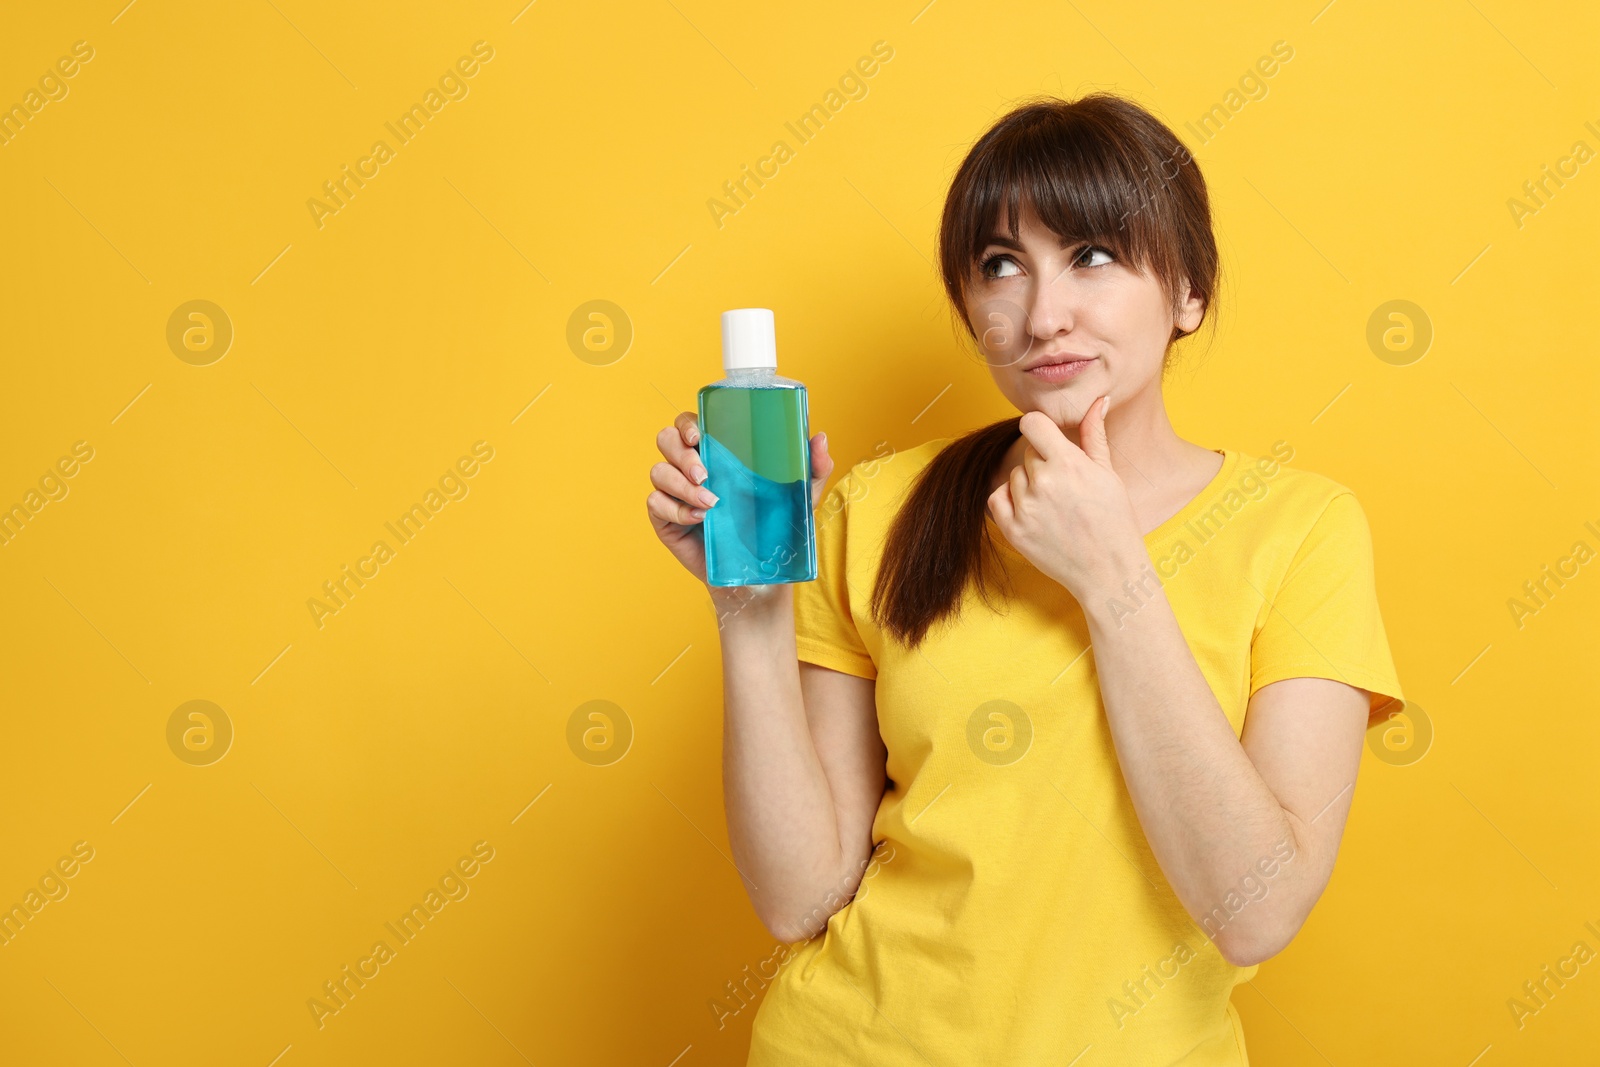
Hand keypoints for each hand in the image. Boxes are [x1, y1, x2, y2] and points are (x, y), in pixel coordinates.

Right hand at [647, 411, 834, 595]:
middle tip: (707, 475)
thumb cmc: (774, 529)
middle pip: (665, 440)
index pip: (689, 423)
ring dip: (681, 484)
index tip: (700, 436)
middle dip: (681, 454)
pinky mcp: (665, 519)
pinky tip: (699, 520)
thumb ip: (813, 468)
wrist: (758, 576)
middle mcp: (689, 467)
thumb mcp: (800, 497)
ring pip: (658, 472)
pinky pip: (655, 503)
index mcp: (716, 452)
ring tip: (711, 503)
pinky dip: (675, 510)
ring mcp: (675, 493)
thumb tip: (820, 438)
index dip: (687, 423)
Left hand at [986, 396, 1145, 600]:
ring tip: (1056, 505)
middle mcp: (1042, 483)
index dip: (1040, 428)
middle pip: (1028, 452)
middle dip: (1043, 462)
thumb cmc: (1114, 520)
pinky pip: (997, 498)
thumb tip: (1099, 400)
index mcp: (1067, 464)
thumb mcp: (1108, 473)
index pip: (1032, 423)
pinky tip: (1034, 512)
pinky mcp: (1013, 531)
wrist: (1109, 570)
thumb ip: (1094, 434)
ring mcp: (1025, 508)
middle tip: (1067, 486)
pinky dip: (1010, 501)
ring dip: (1029, 485)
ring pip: (1014, 476)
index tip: (1048, 439)